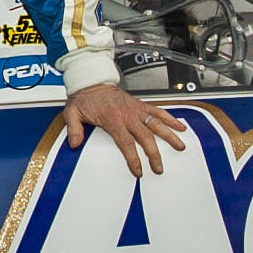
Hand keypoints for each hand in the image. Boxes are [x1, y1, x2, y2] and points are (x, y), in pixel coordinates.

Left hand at [61, 81, 186, 177]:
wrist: (92, 81)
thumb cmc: (84, 98)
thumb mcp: (72, 113)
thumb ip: (74, 129)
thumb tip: (74, 144)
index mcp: (112, 119)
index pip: (126, 143)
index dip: (133, 158)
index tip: (139, 171)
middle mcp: (127, 115)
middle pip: (145, 137)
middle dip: (154, 154)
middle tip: (159, 167)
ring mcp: (136, 109)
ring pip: (156, 123)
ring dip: (169, 135)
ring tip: (180, 146)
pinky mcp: (140, 105)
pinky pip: (158, 111)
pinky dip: (170, 118)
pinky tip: (180, 126)